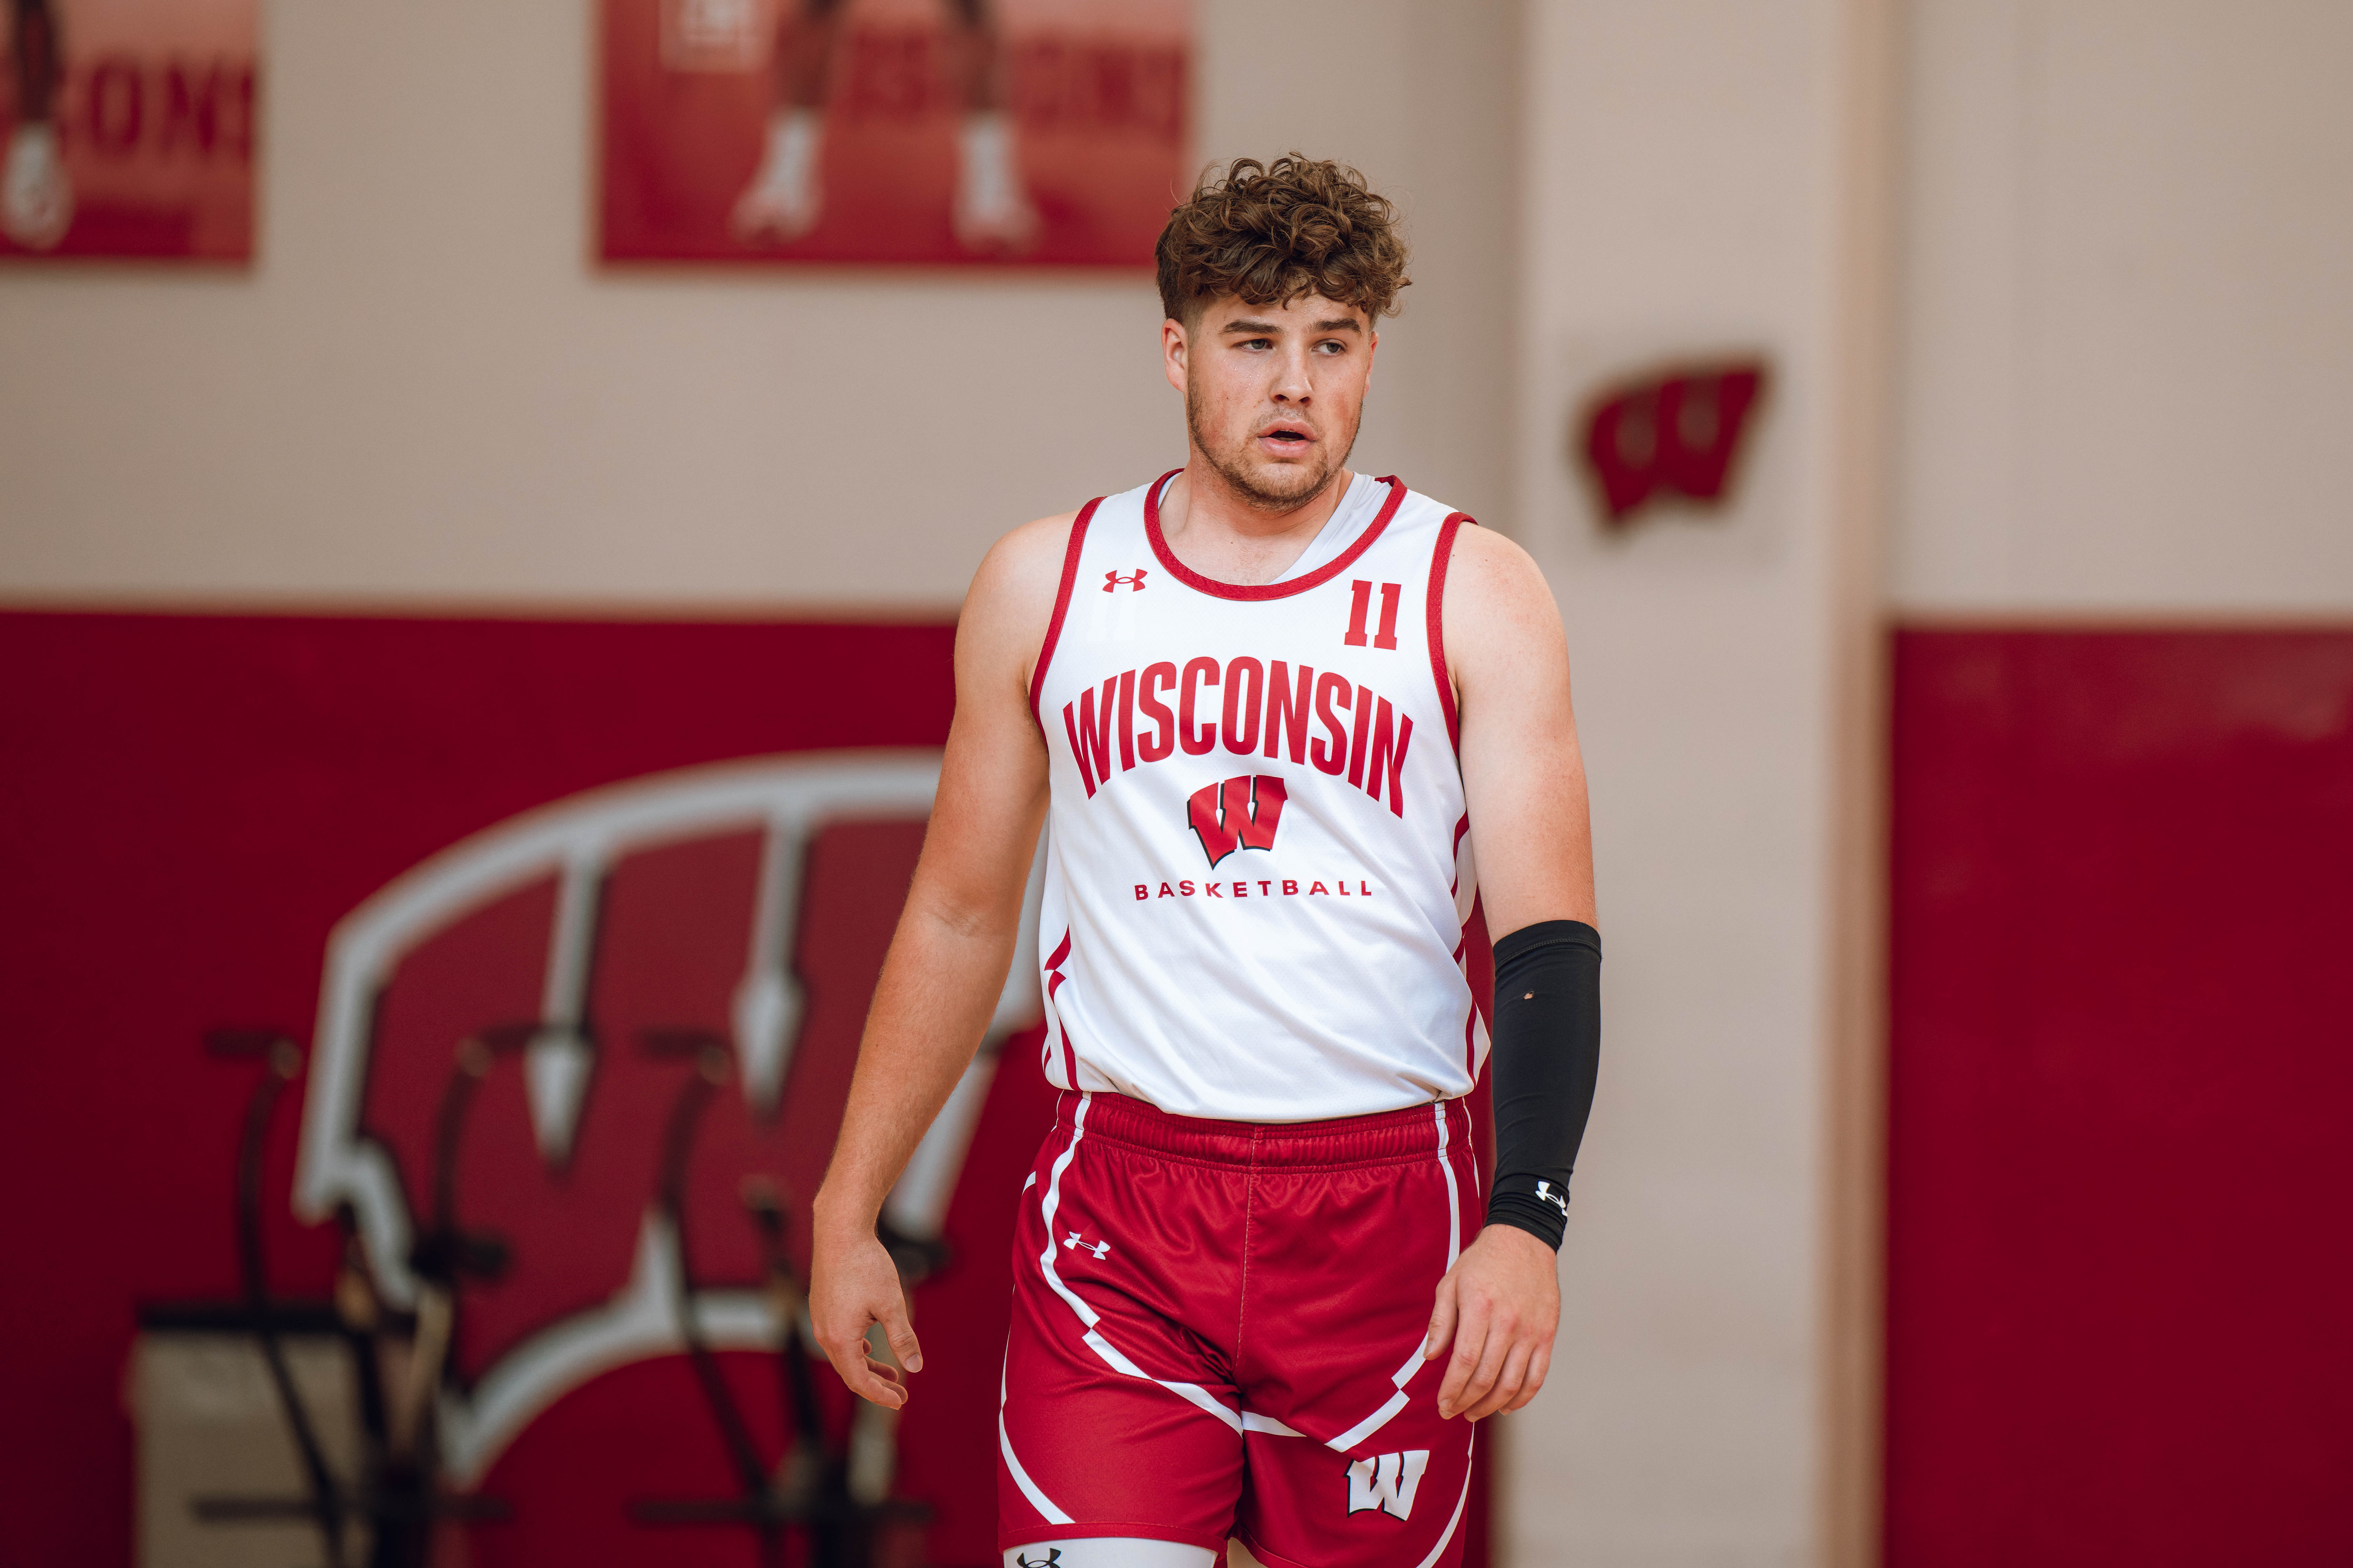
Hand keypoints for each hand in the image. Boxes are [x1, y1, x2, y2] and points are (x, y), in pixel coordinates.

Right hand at [809, 1221, 923, 1407]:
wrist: (840, 1232)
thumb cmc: (867, 1266)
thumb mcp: (892, 1304)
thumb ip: (903, 1338)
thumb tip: (916, 1368)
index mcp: (840, 1338)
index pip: (859, 1381)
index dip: (880, 1396)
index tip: (901, 1401)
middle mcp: (823, 1333)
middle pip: (849, 1373)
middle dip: (875, 1386)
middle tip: (900, 1394)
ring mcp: (819, 1320)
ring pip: (843, 1356)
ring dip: (866, 1368)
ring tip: (892, 1374)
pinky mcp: (821, 1307)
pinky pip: (837, 1340)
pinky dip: (855, 1350)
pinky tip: (868, 1348)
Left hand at [1422, 1223, 1559, 1420]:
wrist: (1524, 1240)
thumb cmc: (1483, 1261)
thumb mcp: (1451, 1282)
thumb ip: (1440, 1321)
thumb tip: (1431, 1356)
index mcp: (1480, 1308)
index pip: (1463, 1362)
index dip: (1451, 1389)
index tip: (1442, 1403)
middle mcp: (1507, 1323)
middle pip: (1486, 1377)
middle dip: (1466, 1402)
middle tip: (1453, 1411)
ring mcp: (1531, 1331)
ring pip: (1511, 1383)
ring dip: (1491, 1405)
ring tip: (1474, 1412)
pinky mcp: (1547, 1335)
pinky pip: (1537, 1377)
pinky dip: (1522, 1398)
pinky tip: (1506, 1406)